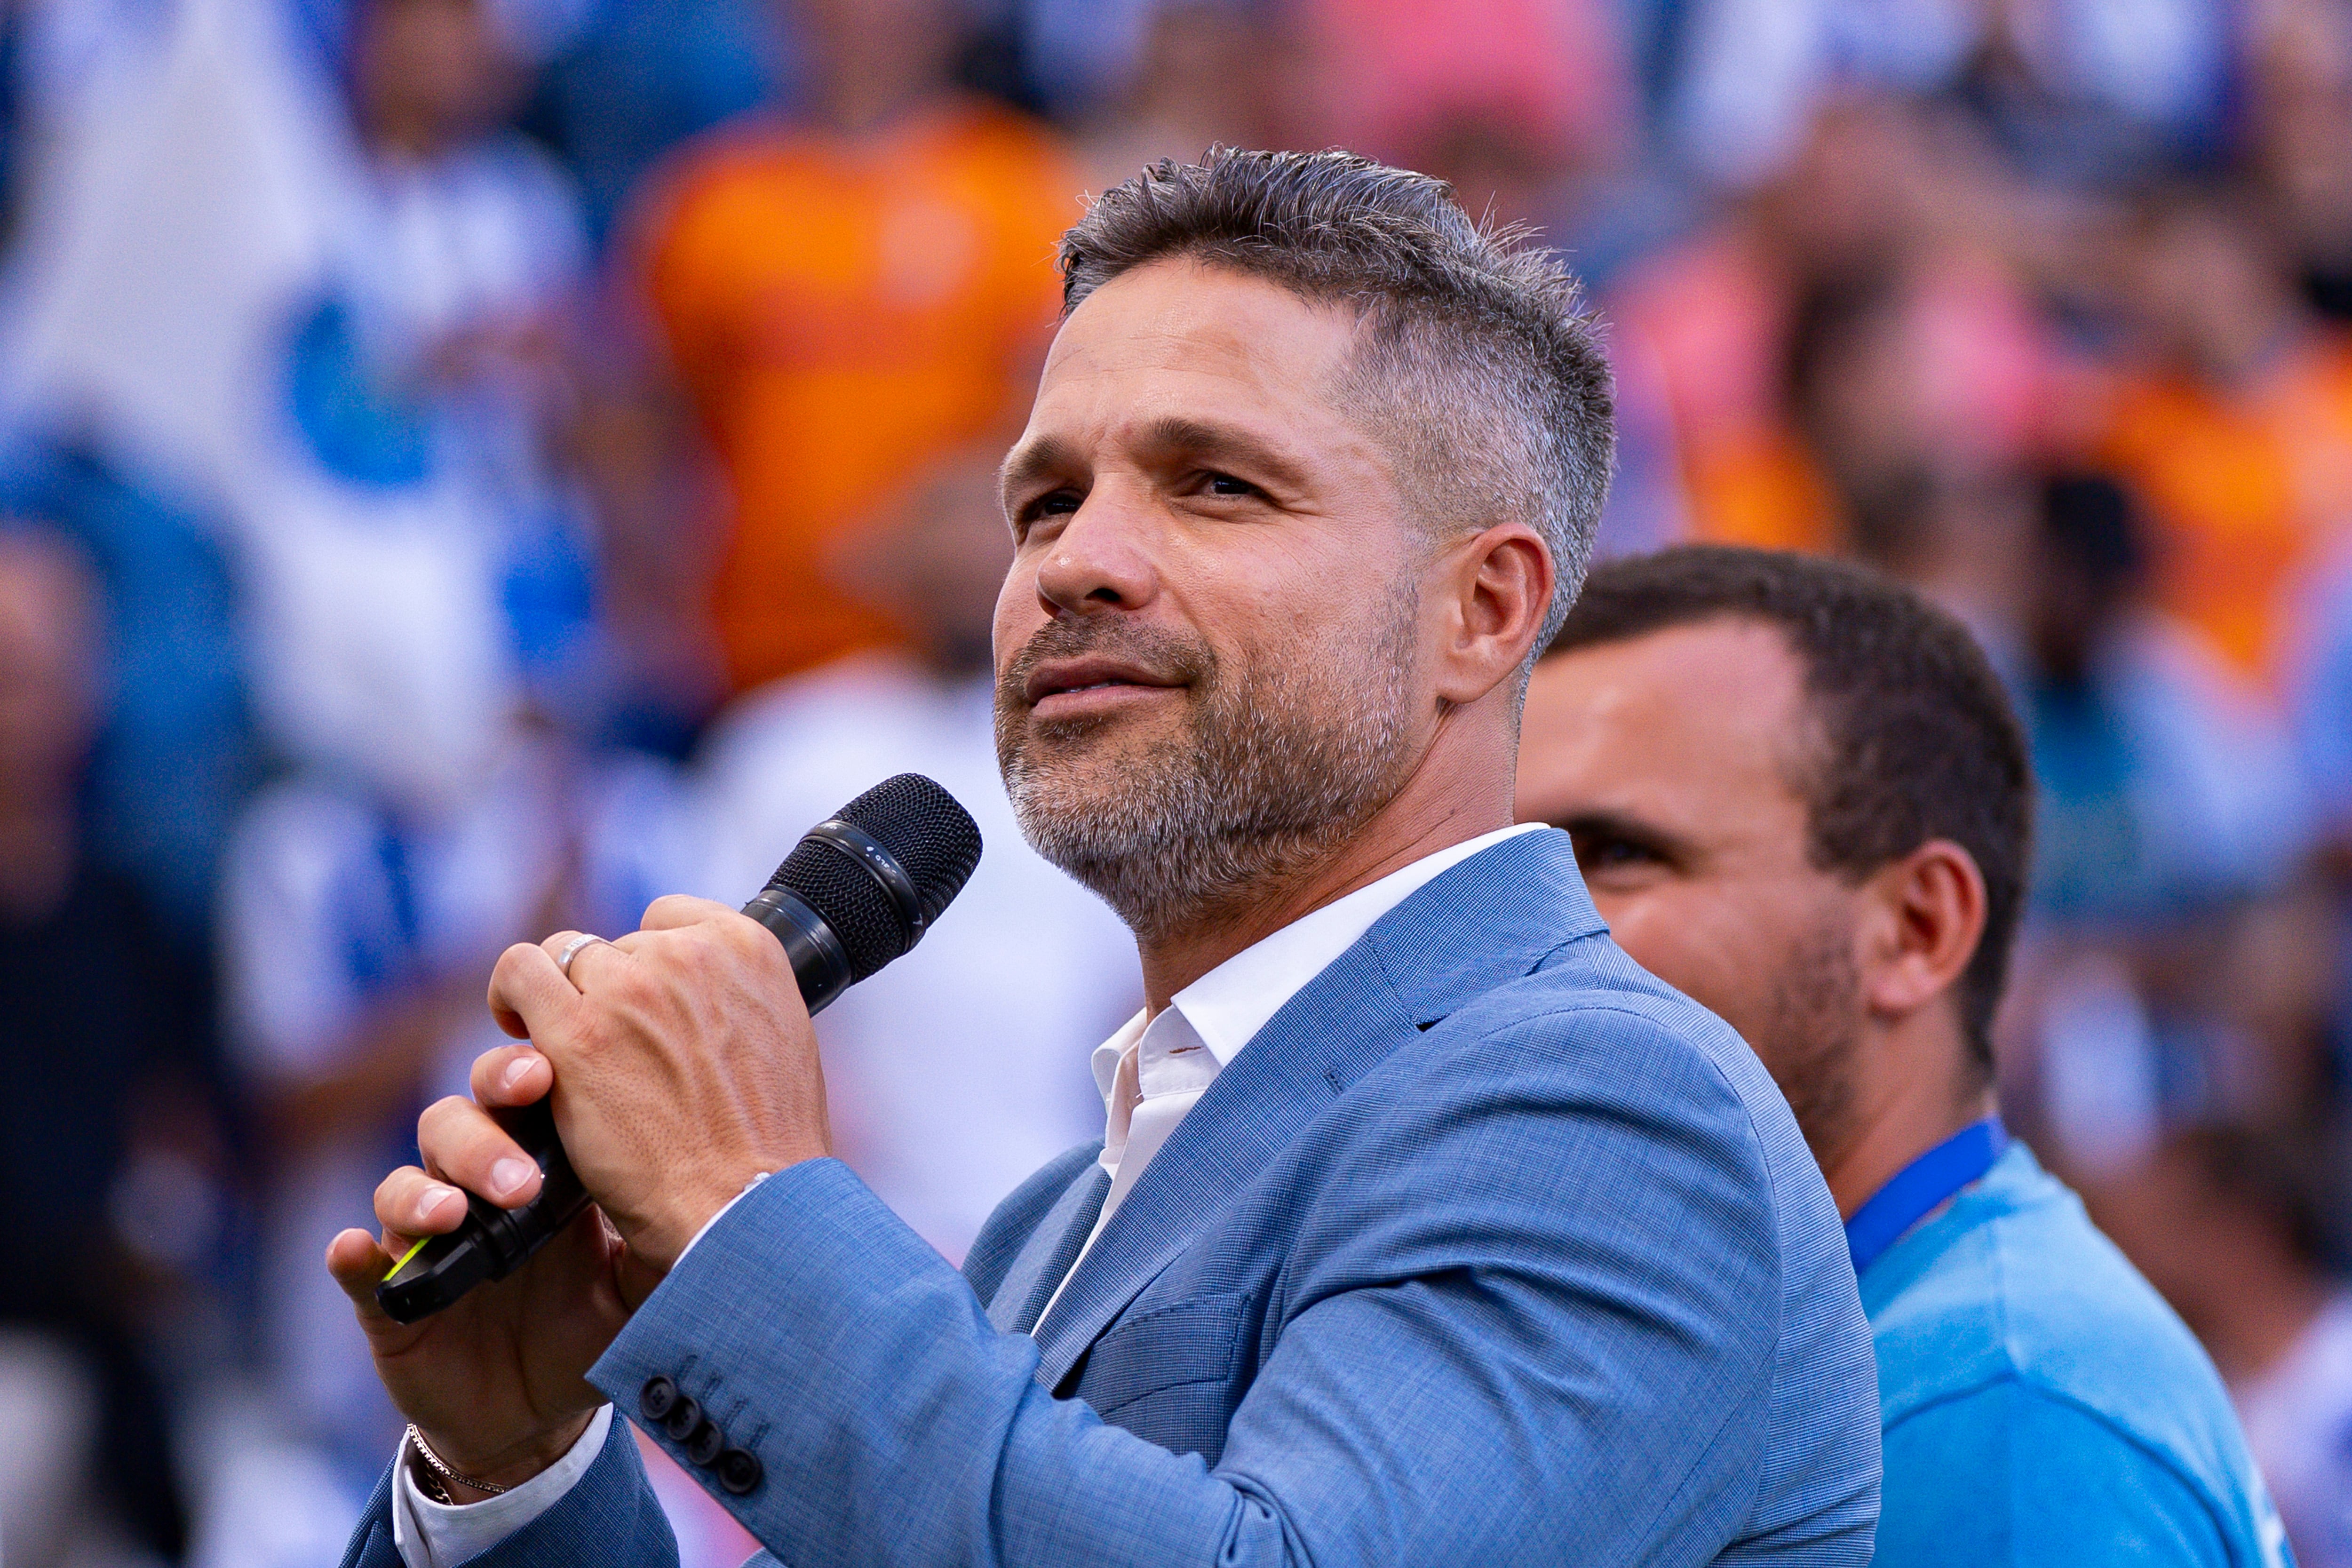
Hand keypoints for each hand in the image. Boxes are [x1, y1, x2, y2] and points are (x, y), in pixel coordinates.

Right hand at [324, 1046, 648, 1488]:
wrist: (539, 1416)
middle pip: (458, 1123)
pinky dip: (353, 1258)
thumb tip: (713, 1196)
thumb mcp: (640, 1284)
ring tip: (454, 1216)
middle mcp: (476, 1188)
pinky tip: (355, 1252)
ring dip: (421, 1193)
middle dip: (482, 1137)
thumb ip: (661, 1236)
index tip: (547, 1073)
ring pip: (404, 1183)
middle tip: (519, 1177)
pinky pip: (359, 1269)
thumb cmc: (590, 1329)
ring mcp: (428, 1240)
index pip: (522, 1099)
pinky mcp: (390, 1300)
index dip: (524, 1075)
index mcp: (542, 1167)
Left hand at [487, 896, 832, 1270]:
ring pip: (565, 953)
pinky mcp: (578, 1034)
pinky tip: (518, 1031)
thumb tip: (695, 1001)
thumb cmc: (769, 1150)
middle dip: (609, 992)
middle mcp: (690, 954)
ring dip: (561, 996)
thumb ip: (734, 1002)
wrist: (748, 1207)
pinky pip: (520, 975)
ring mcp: (632, 990)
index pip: (672, 919)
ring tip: (558, 1042)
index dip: (650, 965)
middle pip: (618, 944)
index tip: (645, 1006)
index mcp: (749, 948)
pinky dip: (512, 997)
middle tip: (611, 1052)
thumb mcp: (781, 1041)